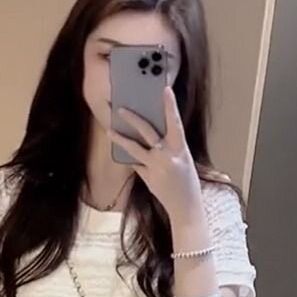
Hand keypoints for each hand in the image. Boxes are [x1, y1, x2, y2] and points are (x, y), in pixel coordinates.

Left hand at [107, 85, 202, 220]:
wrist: (185, 207)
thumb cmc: (187, 182)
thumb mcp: (184, 160)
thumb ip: (171, 146)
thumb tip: (154, 135)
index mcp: (180, 148)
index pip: (175, 122)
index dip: (170, 106)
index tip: (165, 90)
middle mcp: (167, 156)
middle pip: (147, 132)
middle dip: (133, 119)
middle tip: (120, 108)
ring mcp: (155, 167)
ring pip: (134, 148)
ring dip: (120, 138)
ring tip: (109, 130)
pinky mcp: (147, 178)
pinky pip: (135, 164)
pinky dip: (130, 157)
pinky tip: (122, 151)